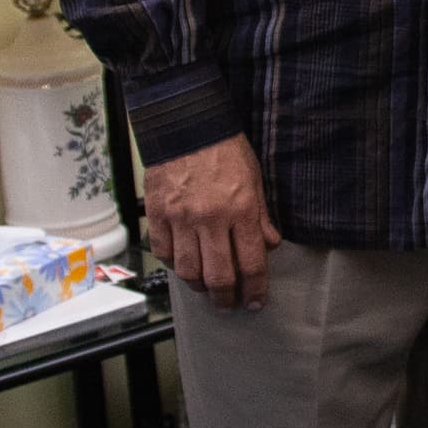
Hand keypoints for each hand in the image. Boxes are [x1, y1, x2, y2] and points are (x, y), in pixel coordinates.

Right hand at [145, 135, 282, 309]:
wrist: (187, 124)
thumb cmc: (224, 149)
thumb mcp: (255, 180)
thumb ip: (261, 216)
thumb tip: (269, 246)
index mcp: (240, 210)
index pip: (252, 263)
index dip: (256, 289)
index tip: (255, 301)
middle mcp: (210, 219)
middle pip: (219, 276)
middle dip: (226, 298)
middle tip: (229, 303)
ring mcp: (181, 218)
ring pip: (188, 271)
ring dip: (199, 286)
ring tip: (206, 287)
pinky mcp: (158, 214)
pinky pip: (164, 252)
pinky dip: (174, 264)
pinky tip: (183, 264)